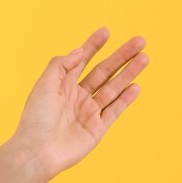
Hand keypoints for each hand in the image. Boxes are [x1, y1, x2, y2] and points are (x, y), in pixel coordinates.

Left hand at [11, 27, 148, 178]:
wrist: (38, 151)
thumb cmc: (36, 117)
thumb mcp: (45, 84)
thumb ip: (61, 65)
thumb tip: (79, 51)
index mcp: (62, 84)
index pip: (82, 60)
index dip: (93, 45)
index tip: (106, 31)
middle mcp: (77, 96)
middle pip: (104, 71)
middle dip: (121, 56)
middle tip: (139, 41)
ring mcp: (89, 111)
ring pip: (113, 88)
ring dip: (129, 73)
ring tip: (144, 58)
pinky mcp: (98, 128)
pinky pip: (115, 110)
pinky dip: (126, 98)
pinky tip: (136, 86)